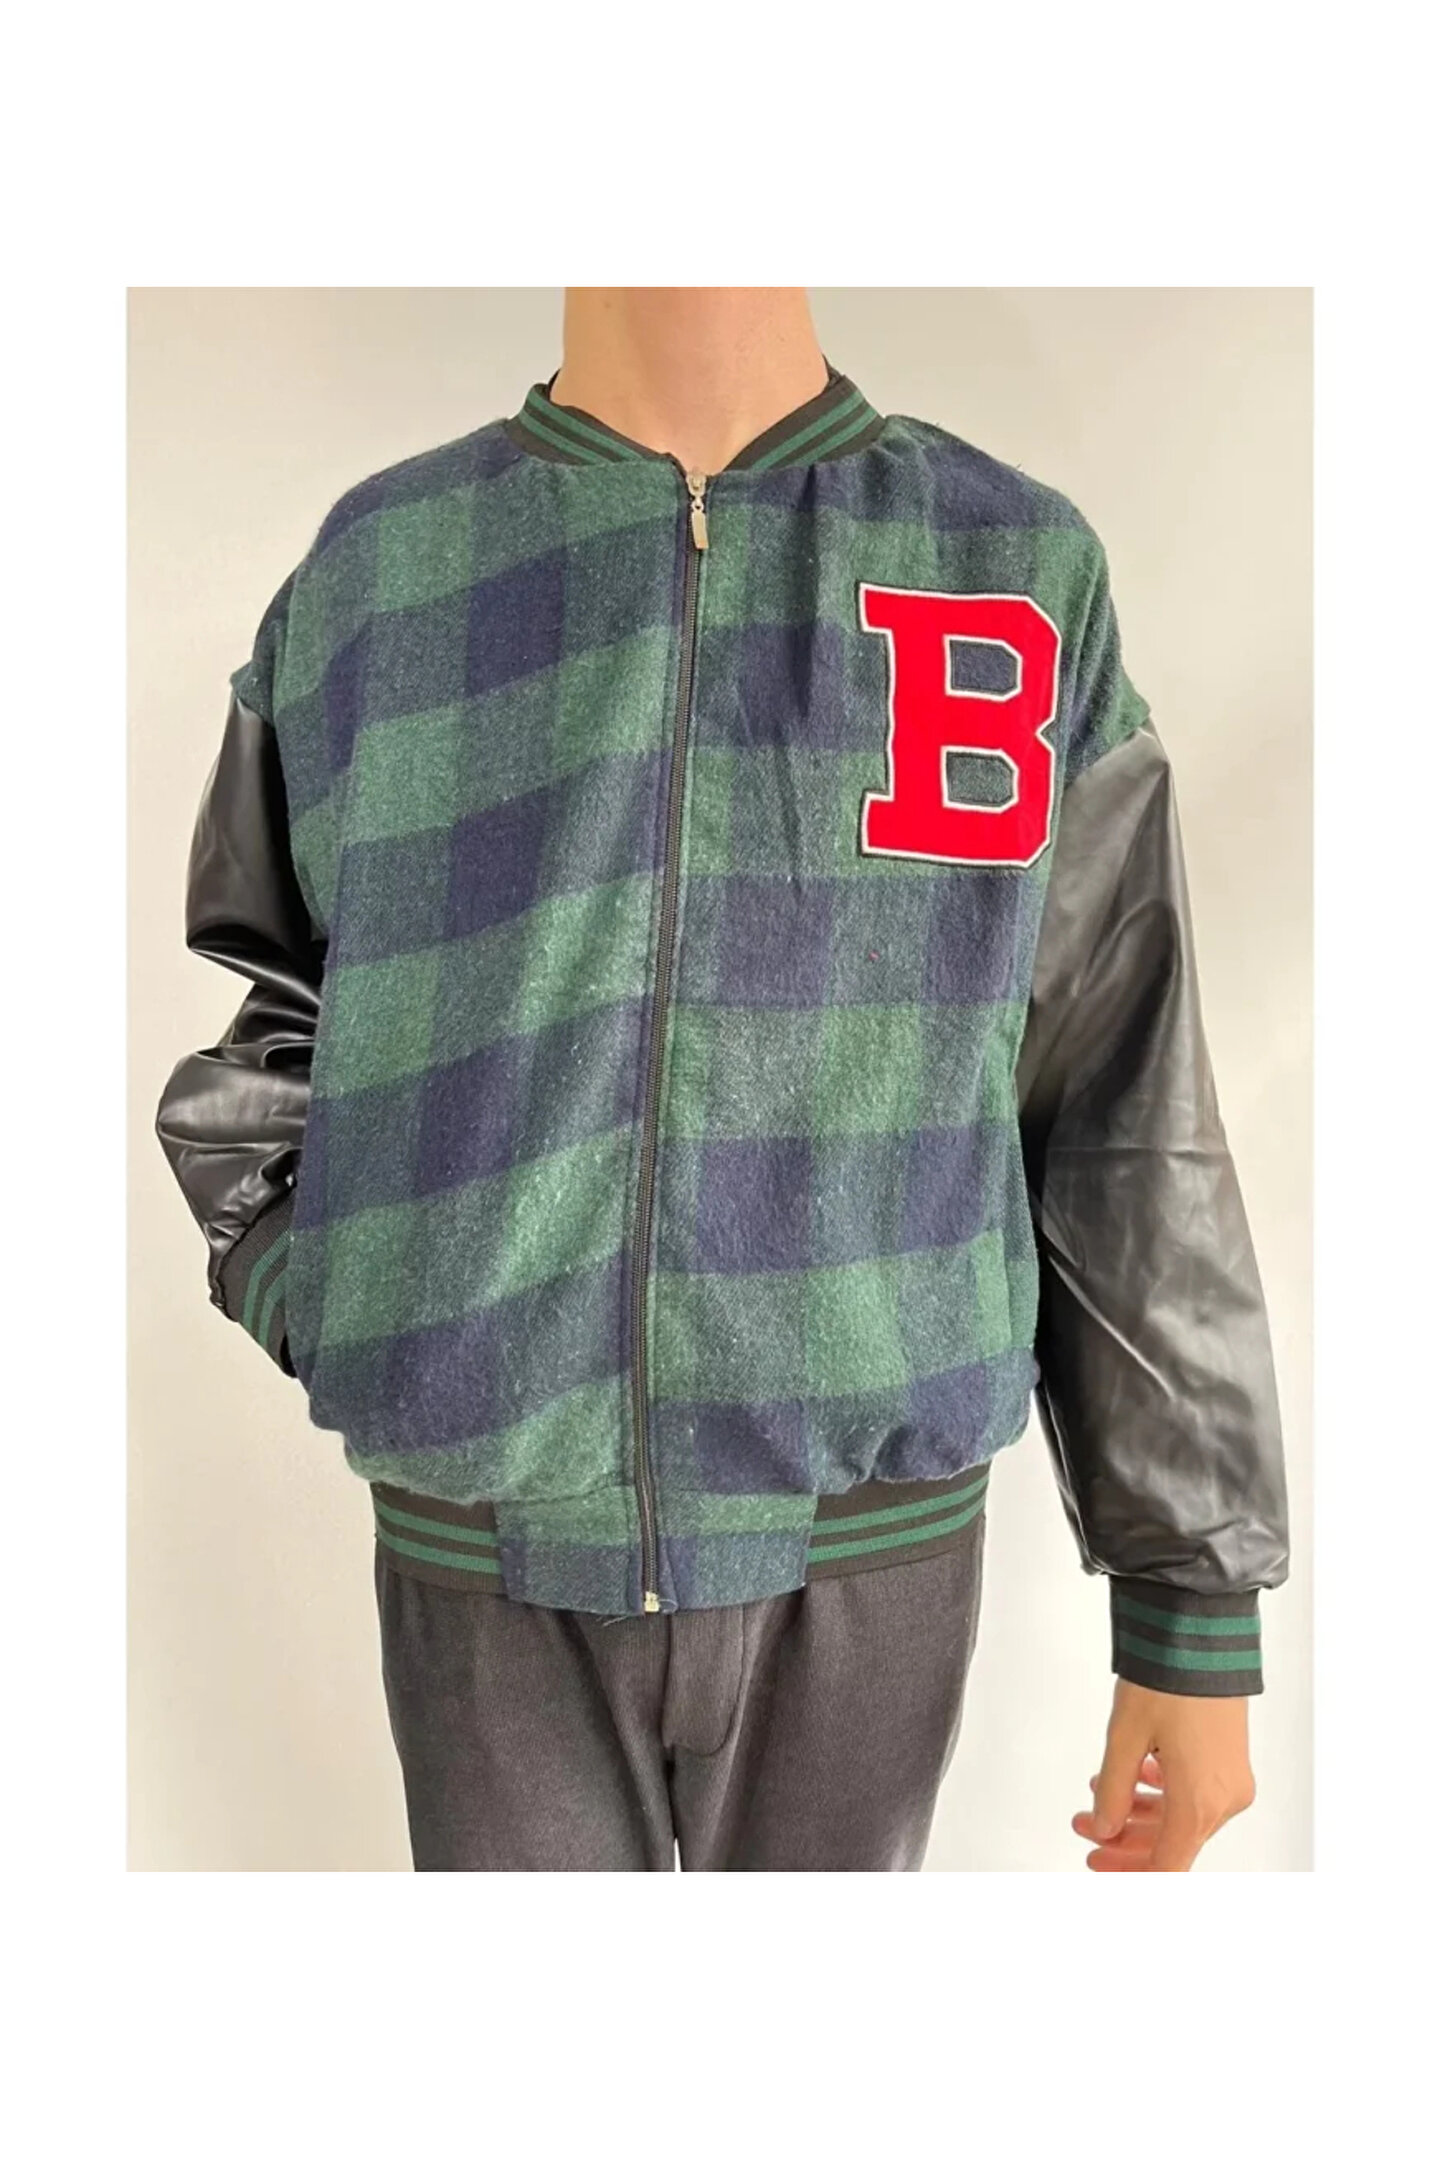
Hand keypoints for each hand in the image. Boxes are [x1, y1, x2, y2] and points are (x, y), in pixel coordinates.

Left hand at [1072, 1680, 1256, 1871]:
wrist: (1205, 1636)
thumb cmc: (1168, 1680)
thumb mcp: (1125, 1738)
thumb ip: (1112, 1791)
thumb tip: (1103, 1829)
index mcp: (1200, 1803)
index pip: (1166, 1867)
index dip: (1127, 1871)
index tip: (1095, 1861)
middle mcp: (1224, 1800)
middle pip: (1172, 1844)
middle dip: (1123, 1837)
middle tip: (1084, 1825)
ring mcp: (1232, 1781)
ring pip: (1182, 1818)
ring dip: (1138, 1812)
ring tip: (1096, 1793)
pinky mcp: (1231, 1761)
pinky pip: (1196, 1794)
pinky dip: (1162, 1794)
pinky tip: (1136, 1776)